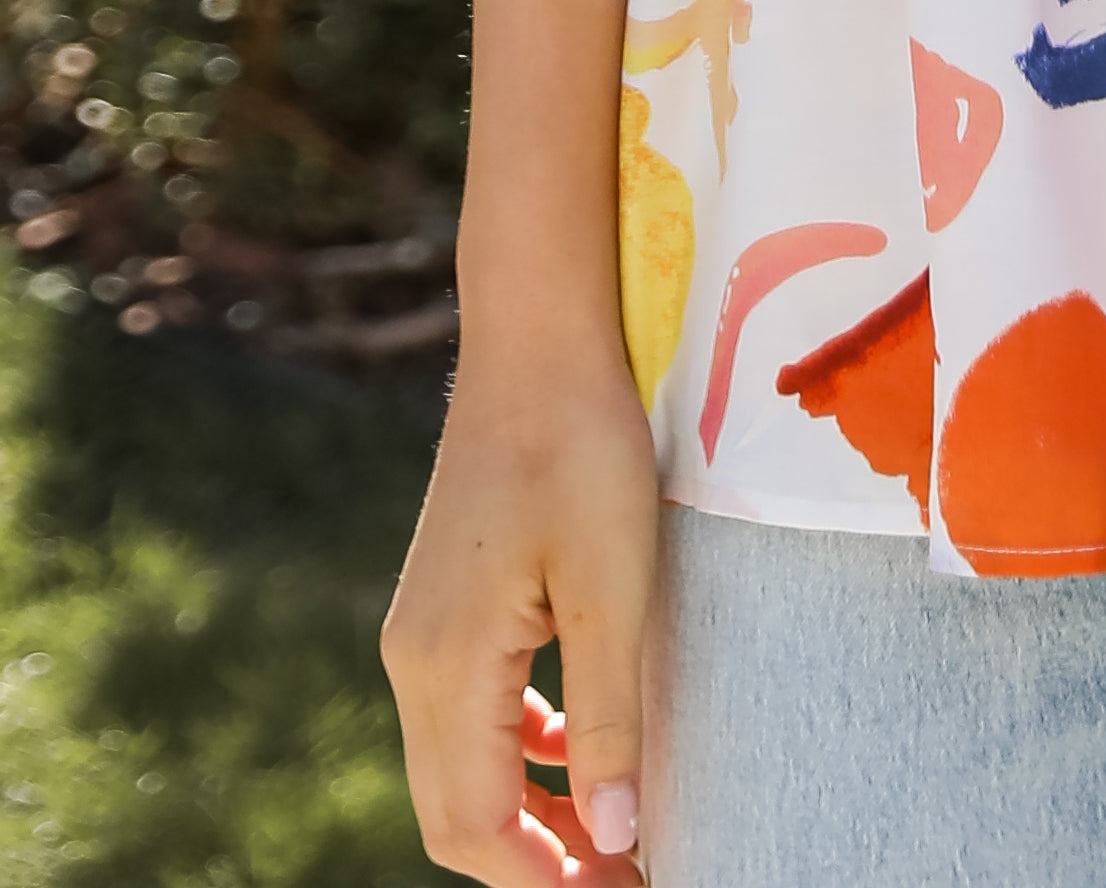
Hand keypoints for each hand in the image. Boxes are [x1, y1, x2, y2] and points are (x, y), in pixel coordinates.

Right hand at [382, 349, 661, 881]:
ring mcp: (422, 630)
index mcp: (448, 664)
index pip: (475, 825)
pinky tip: (578, 747)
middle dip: (534, 862)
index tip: (624, 887)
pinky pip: (469, 713)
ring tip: (609, 831)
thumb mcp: (614, 586)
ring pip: (459, 768)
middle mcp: (416, 659)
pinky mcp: (444, 604)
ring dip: (526, 813)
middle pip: (456, 812)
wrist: (537, 337)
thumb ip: (608, 716)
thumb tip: (612, 836)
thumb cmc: (583, 446)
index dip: (546, 879)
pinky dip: (519, 753)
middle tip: (622, 874)